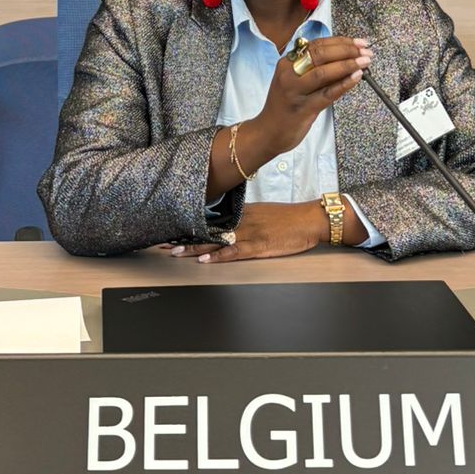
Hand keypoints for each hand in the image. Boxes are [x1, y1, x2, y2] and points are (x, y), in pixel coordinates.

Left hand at [172, 201, 326, 263]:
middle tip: (164, 243)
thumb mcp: (264, 213)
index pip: (211, 220)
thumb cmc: (290, 218)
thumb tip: (230, 223)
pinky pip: (235, 251)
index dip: (190, 226)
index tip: (172, 230)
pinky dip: (219, 256)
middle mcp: (242, 221)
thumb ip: (246, 217)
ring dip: (195, 247)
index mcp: (243, 213)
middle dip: (185, 237)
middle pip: (208, 230)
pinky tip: (206, 260)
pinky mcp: (259, 246)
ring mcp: (249, 234)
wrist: (310, 220)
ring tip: (175, 253)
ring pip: (216, 241)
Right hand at [244, 36, 371, 173]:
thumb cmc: (285, 106)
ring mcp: (295, 91)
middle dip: (347, 50)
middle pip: (320, 55)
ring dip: (347, 64)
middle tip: (365, 51)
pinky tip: (356, 77)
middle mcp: (289, 73)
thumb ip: (314, 69)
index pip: (316, 45)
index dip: (340, 42)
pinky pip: (327, 94)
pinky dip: (344, 84)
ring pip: (323, 72)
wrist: (268, 132)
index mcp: (287, 62)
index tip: (358, 42)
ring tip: (365, 62)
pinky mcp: (303, 108)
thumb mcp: (295, 81)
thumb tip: (344, 58)